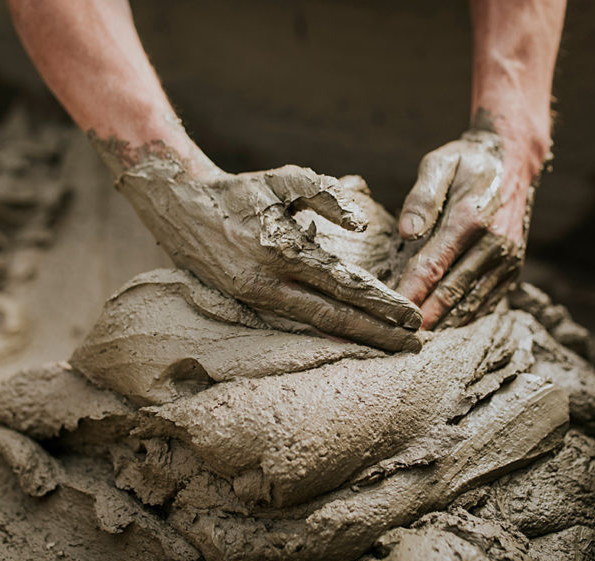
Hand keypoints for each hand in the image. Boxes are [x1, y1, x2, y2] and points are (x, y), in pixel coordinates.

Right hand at [115, 154, 422, 351]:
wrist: (179, 205)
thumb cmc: (239, 190)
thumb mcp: (284, 179)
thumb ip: (327, 195)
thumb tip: (360, 228)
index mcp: (282, 250)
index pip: (343, 285)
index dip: (380, 303)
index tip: (412, 316)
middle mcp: (268, 283)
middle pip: (334, 317)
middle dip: (377, 333)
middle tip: (414, 344)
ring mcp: (255, 299)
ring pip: (314, 327)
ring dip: (355, 338)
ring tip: (390, 347)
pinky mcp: (246, 303)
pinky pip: (293, 323)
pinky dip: (325, 333)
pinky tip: (349, 339)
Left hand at [396, 129, 536, 328]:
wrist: (513, 161)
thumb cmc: (466, 162)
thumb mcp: (439, 163)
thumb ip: (421, 197)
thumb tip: (406, 233)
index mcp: (470, 218)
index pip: (433, 266)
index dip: (411, 293)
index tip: (391, 313)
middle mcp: (494, 243)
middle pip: (452, 292)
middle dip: (424, 317)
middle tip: (397, 338)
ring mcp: (507, 259)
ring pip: (471, 302)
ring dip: (444, 323)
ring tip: (415, 341)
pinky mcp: (512, 268)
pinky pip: (487, 301)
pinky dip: (465, 317)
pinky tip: (443, 327)